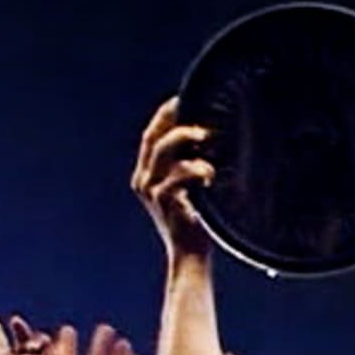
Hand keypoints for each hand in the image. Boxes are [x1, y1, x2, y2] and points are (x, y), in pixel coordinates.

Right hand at [132, 97, 216, 257]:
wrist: (190, 255)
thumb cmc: (197, 222)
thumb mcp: (189, 188)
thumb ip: (190, 164)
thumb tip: (210, 136)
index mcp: (147, 174)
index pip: (152, 135)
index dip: (166, 114)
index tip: (184, 98)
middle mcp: (143, 179)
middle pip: (153, 137)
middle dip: (174, 118)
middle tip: (195, 109)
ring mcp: (151, 190)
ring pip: (163, 150)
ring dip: (186, 138)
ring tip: (207, 136)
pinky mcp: (164, 200)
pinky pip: (179, 173)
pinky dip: (197, 168)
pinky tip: (211, 175)